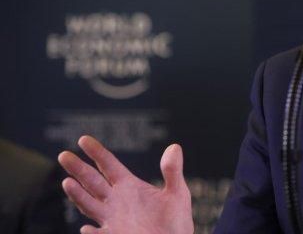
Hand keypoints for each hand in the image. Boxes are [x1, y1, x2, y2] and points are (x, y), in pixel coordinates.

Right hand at [58, 135, 193, 233]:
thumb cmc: (175, 221)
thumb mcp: (177, 193)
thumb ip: (172, 171)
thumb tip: (174, 147)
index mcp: (129, 186)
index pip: (109, 165)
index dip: (97, 152)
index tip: (83, 139)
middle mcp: (116, 200)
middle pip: (92, 181)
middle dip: (78, 169)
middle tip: (64, 155)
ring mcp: (112, 218)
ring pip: (89, 204)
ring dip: (78, 194)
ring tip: (67, 182)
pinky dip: (92, 232)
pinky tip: (86, 229)